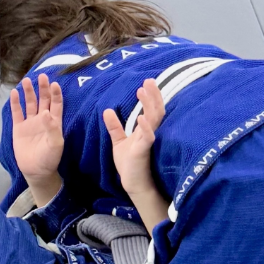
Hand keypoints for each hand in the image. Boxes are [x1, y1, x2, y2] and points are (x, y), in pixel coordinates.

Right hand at [10, 74, 63, 205]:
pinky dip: (15, 103)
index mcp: (54, 122)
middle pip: (43, 100)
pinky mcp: (19, 128)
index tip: (54, 83)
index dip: (55, 93)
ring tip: (26, 81)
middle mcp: (42, 119)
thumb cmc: (49, 158)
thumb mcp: (55, 144)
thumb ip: (52, 127)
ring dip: (29, 92)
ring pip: (30, 103)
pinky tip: (14, 93)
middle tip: (41, 76)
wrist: (36, 171)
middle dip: (42, 88)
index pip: (56, 104)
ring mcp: (30, 123)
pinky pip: (17, 112)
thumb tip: (46, 112)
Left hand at [103, 79, 164, 197]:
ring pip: (154, 120)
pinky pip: (148, 137)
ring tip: (143, 91)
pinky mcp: (144, 151)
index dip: (149, 96)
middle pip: (156, 110)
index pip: (151, 109)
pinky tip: (141, 118)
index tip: (145, 83)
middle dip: (153, 95)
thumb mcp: (119, 141)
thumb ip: (115, 126)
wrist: (132, 183)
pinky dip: (146, 127)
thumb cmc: (129, 163)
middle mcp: (150, 133)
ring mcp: (149, 141)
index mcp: (145, 130)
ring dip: (149, 105)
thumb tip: (107, 110)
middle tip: (149, 80)